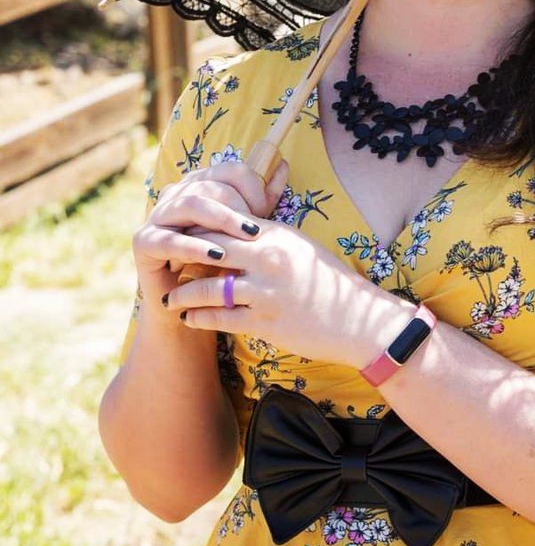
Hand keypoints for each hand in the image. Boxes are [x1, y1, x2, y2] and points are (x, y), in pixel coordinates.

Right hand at [132, 159, 289, 318]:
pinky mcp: (144, 242)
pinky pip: (170, 240)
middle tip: (256, 229)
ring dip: (222, 219)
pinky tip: (217, 256)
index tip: (267, 211)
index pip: (229, 170)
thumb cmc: (220, 263)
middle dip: (238, 206)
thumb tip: (284, 166)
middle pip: (211, 185)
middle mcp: (176, 194)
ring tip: (246, 234)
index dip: (252, 187)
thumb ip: (263, 200)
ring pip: (191, 204)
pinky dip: (196, 247)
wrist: (191, 303)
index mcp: (199, 184)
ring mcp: (157, 216)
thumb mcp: (244, 231)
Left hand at [160, 219, 394, 369]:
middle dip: (182, 256)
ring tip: (169, 299)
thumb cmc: (329, 283)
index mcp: (277, 236)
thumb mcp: (302, 249)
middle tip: (165, 263)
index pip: (225, 224)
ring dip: (183, 294)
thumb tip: (240, 231)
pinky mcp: (264, 321)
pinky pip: (219, 317)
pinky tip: (188, 318)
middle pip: (209, 249)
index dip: (196, 228)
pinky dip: (198, 317)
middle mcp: (268, 259)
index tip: (179, 235)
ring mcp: (265, 291)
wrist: (357, 320)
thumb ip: (270, 238)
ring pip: (207, 287)